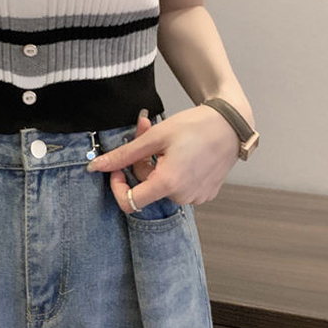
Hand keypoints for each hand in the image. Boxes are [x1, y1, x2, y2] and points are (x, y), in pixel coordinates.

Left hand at [87, 105, 238, 213]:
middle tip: (145, 132)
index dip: (117, 186)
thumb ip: (124, 155)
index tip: (117, 169)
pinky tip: (181, 152)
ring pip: (162, 186)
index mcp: (168, 184)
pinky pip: (179, 187)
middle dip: (140, 163)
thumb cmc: (196, 126)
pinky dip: (172, 171)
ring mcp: (196, 197)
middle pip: (147, 188)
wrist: (231, 124)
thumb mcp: (155, 136)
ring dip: (156, 165)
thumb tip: (96, 167)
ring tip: (166, 141)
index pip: (129, 203)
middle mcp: (183, 196)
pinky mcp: (205, 194)